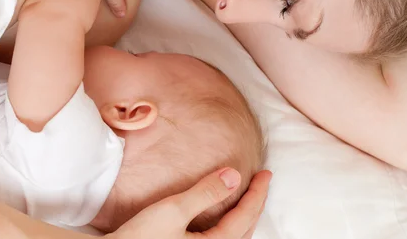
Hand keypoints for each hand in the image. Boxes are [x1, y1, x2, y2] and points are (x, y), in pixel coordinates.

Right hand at [109, 169, 271, 238]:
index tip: (266, 173)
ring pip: (234, 238)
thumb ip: (205, 193)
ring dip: (244, 217)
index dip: (258, 193)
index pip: (245, 217)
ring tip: (246, 198)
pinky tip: (221, 217)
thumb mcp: (173, 211)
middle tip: (261, 183)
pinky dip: (229, 226)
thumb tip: (234, 176)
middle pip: (245, 231)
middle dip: (255, 205)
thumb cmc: (140, 238)